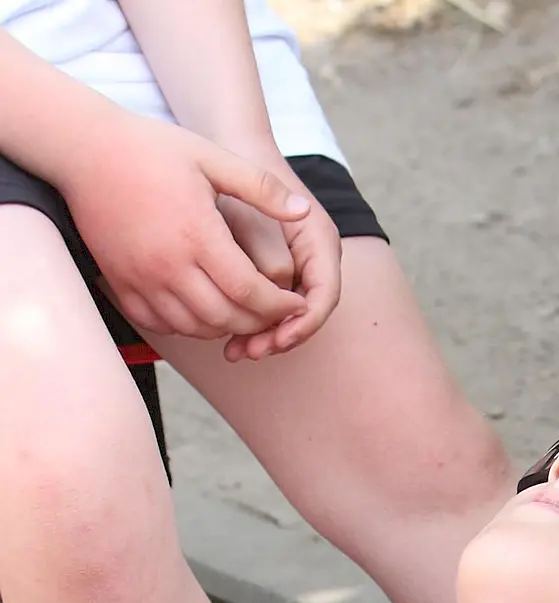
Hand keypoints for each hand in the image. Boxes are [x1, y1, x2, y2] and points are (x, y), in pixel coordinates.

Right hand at [60, 113, 311, 345]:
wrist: (85, 151)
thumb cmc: (152, 149)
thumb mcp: (211, 157)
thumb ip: (260, 186)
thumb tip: (304, 210)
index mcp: (198, 235)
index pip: (250, 292)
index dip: (279, 306)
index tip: (295, 304)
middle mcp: (169, 265)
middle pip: (227, 318)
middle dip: (258, 321)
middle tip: (274, 312)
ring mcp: (142, 280)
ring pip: (197, 328)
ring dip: (226, 326)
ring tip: (243, 311)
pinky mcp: (122, 286)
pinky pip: (163, 326)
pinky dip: (190, 326)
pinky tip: (204, 309)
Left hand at [217, 150, 342, 359]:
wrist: (224, 155)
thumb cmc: (236, 180)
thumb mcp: (251, 214)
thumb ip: (269, 255)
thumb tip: (277, 296)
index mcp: (320, 240)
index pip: (324, 295)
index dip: (303, 323)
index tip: (277, 340)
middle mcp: (314, 259)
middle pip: (307, 312)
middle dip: (280, 337)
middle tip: (251, 352)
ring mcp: (296, 268)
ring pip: (287, 315)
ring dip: (264, 337)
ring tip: (235, 352)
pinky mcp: (274, 274)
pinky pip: (270, 308)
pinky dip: (251, 325)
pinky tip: (227, 339)